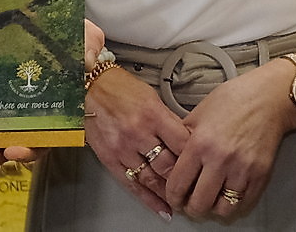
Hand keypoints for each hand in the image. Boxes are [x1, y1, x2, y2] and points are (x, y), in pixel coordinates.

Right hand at [86, 62, 192, 217]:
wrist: (91, 87)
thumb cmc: (122, 89)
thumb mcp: (153, 98)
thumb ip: (169, 121)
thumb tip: (187, 142)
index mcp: (152, 114)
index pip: (182, 143)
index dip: (195, 156)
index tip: (204, 164)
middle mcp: (138, 133)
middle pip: (168, 164)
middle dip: (184, 178)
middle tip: (196, 186)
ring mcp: (122, 148)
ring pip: (151, 179)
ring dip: (168, 193)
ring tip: (182, 200)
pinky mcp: (110, 159)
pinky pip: (131, 184)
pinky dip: (148, 199)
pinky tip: (161, 208)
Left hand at [165, 52, 295, 220]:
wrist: (269, 97)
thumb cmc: (235, 100)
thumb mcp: (199, 113)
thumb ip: (183, 138)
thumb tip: (170, 159)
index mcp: (200, 143)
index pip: (177, 185)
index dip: (172, 197)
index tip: (175, 198)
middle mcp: (220, 159)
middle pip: (198, 204)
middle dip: (191, 208)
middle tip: (191, 202)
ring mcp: (242, 169)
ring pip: (222, 210)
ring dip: (214, 208)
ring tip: (212, 199)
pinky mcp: (261, 174)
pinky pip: (244, 204)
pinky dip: (235, 205)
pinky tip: (230, 194)